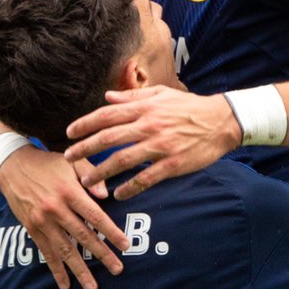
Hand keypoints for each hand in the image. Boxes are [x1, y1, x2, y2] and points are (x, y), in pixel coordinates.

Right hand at [0, 145, 129, 288]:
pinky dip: (56, 270)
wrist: (11, 166)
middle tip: (118, 270)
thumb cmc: (47, 163)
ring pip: (65, 250)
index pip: (95, 216)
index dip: (111, 232)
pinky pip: (46, 253)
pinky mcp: (32, 229)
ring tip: (92, 287)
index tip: (125, 245)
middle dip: (102, 255)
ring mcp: (42, 221)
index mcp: (69, 191)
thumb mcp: (72, 161)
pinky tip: (65, 285)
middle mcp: (56, 209)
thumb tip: (106, 195)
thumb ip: (91, 175)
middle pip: (83, 236)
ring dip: (80, 270)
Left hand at [63, 86, 242, 200]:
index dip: (85, 124)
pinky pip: (146, 178)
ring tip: (86, 182)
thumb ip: (133, 96)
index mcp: (144, 108)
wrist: (221, 121)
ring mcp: (160, 146)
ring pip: (122, 160)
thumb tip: (107, 96)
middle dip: (84, 149)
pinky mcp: (173, 164)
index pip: (107, 115)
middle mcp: (149, 125)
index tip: (69, 133)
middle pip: (108, 138)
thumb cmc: (190, 107)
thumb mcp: (161, 95)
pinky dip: (130, 187)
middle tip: (67, 158)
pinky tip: (118, 193)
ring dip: (101, 172)